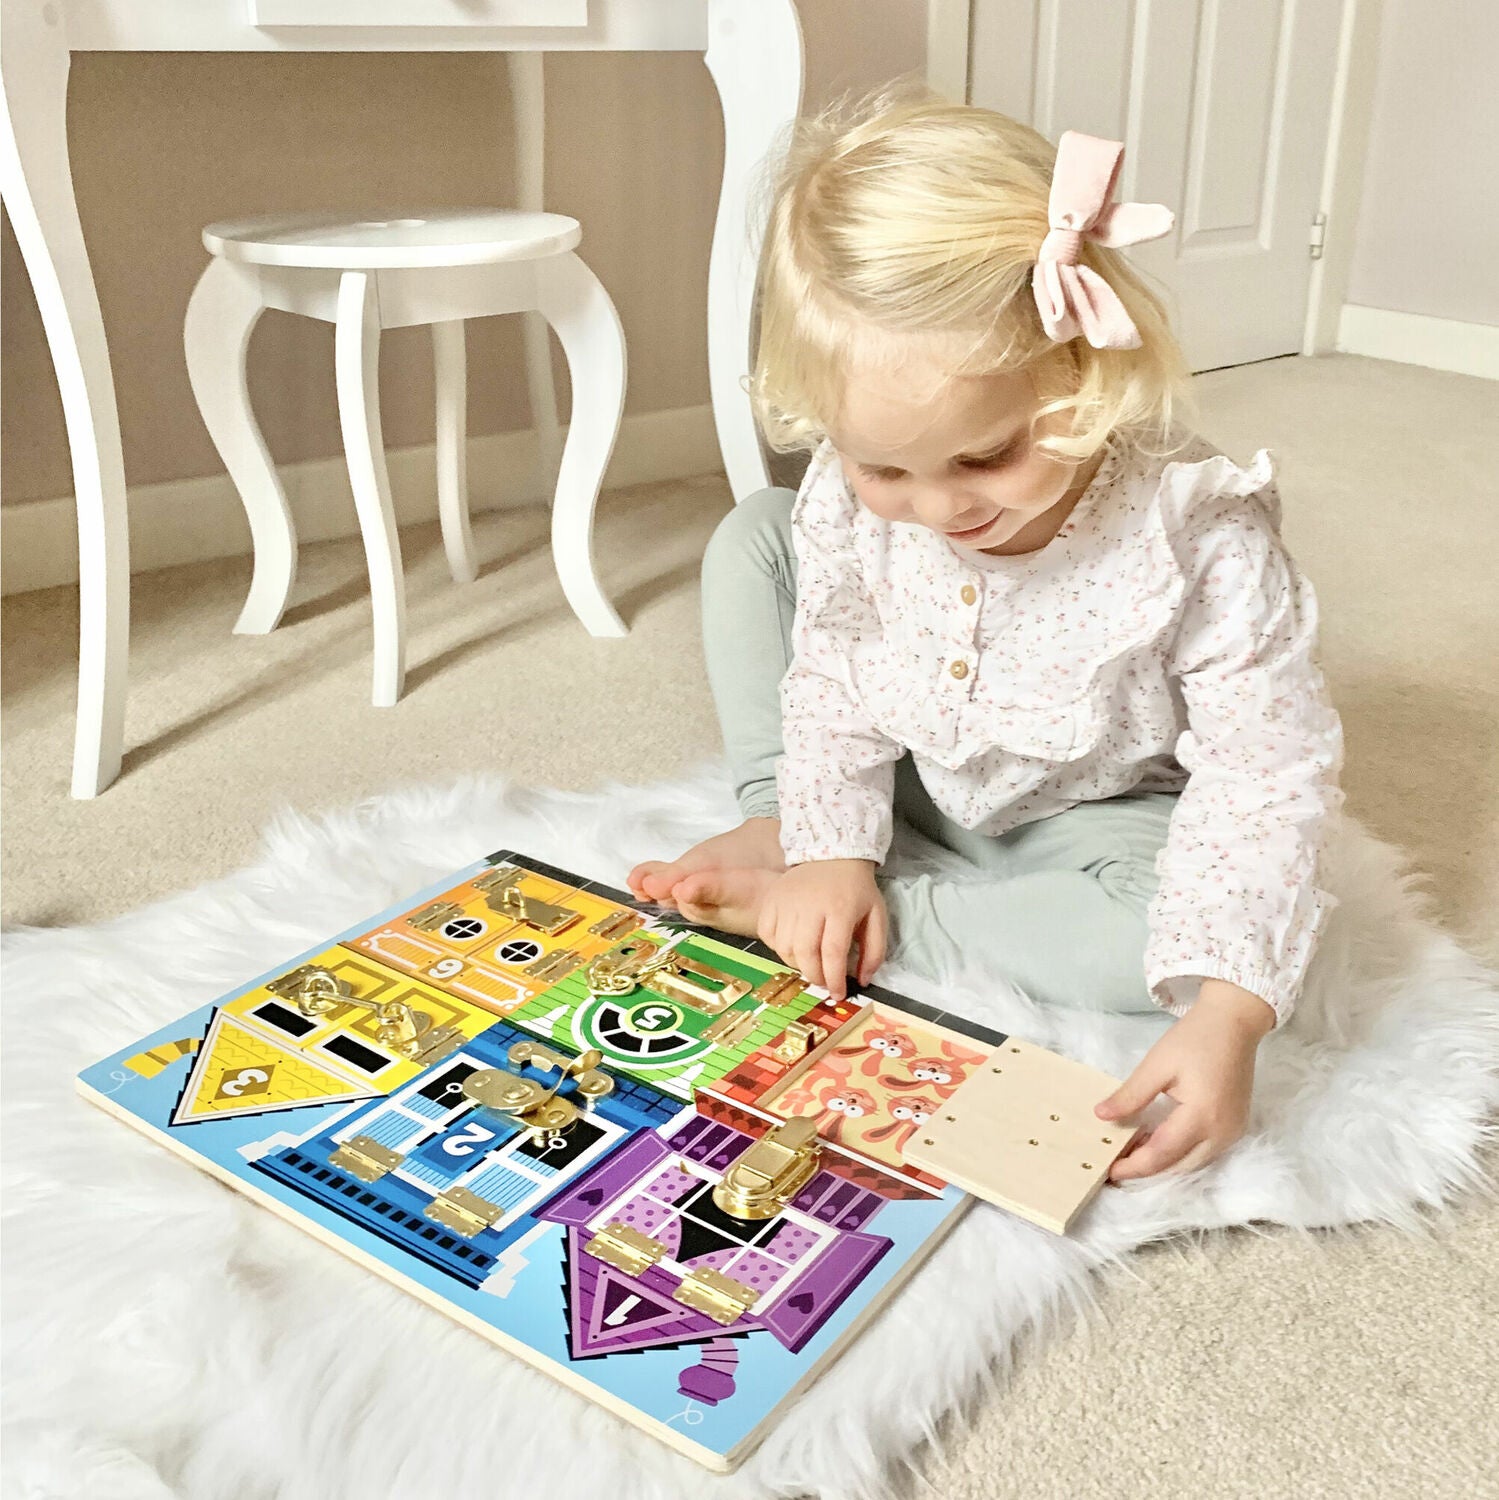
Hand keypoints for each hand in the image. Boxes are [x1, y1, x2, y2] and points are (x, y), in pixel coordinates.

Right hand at [757, 860, 885, 1002]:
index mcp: (840, 908)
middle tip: (824, 981)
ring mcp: (786, 901)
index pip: (833, 952)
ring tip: (811, 963)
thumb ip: (874, 951)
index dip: (834, 979)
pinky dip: (777, 947)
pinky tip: (793, 946)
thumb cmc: (856, 889)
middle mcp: (810, 905)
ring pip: (784, 948)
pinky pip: (767, 934)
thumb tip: (863, 980)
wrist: (832, 854)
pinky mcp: (771, 899)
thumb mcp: (877, 916)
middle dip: (815, 976)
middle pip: (805, 953)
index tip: (838, 993)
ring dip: (797, 964)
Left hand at [1096, 980, 1274, 1180]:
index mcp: (1202, 1117)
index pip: (1162, 1153)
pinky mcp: (1236, 1127)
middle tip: (1116, 1165)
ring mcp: (1233, 1133)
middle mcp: (1222, 1133)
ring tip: (1132, 1153)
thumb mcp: (1157, 1065)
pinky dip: (1180, 1154)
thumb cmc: (1194, 1039)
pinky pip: (1205, 1152)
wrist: (1233, 1023)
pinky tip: (1158, 1141)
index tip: (1108, 1170)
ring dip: (1163, 1163)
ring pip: (1193, 1163)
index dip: (1134, 1165)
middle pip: (1179, 1166)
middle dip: (1146, 1169)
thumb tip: (1101, 1117)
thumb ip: (1131, 1095)